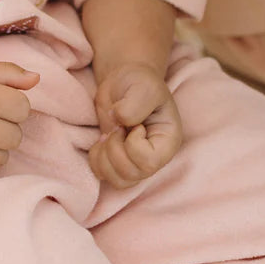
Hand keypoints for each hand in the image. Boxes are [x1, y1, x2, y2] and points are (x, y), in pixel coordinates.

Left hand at [88, 63, 182, 189]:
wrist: (124, 83)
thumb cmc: (138, 83)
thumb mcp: (143, 86)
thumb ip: (135, 104)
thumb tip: (119, 122)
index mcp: (168, 141)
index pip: (150, 162)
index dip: (133, 144)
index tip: (133, 124)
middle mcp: (155, 157)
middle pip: (132, 174)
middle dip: (115, 149)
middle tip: (117, 128)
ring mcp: (136, 163)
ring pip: (118, 180)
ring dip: (104, 156)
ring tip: (109, 135)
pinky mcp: (118, 164)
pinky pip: (103, 175)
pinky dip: (96, 159)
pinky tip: (101, 142)